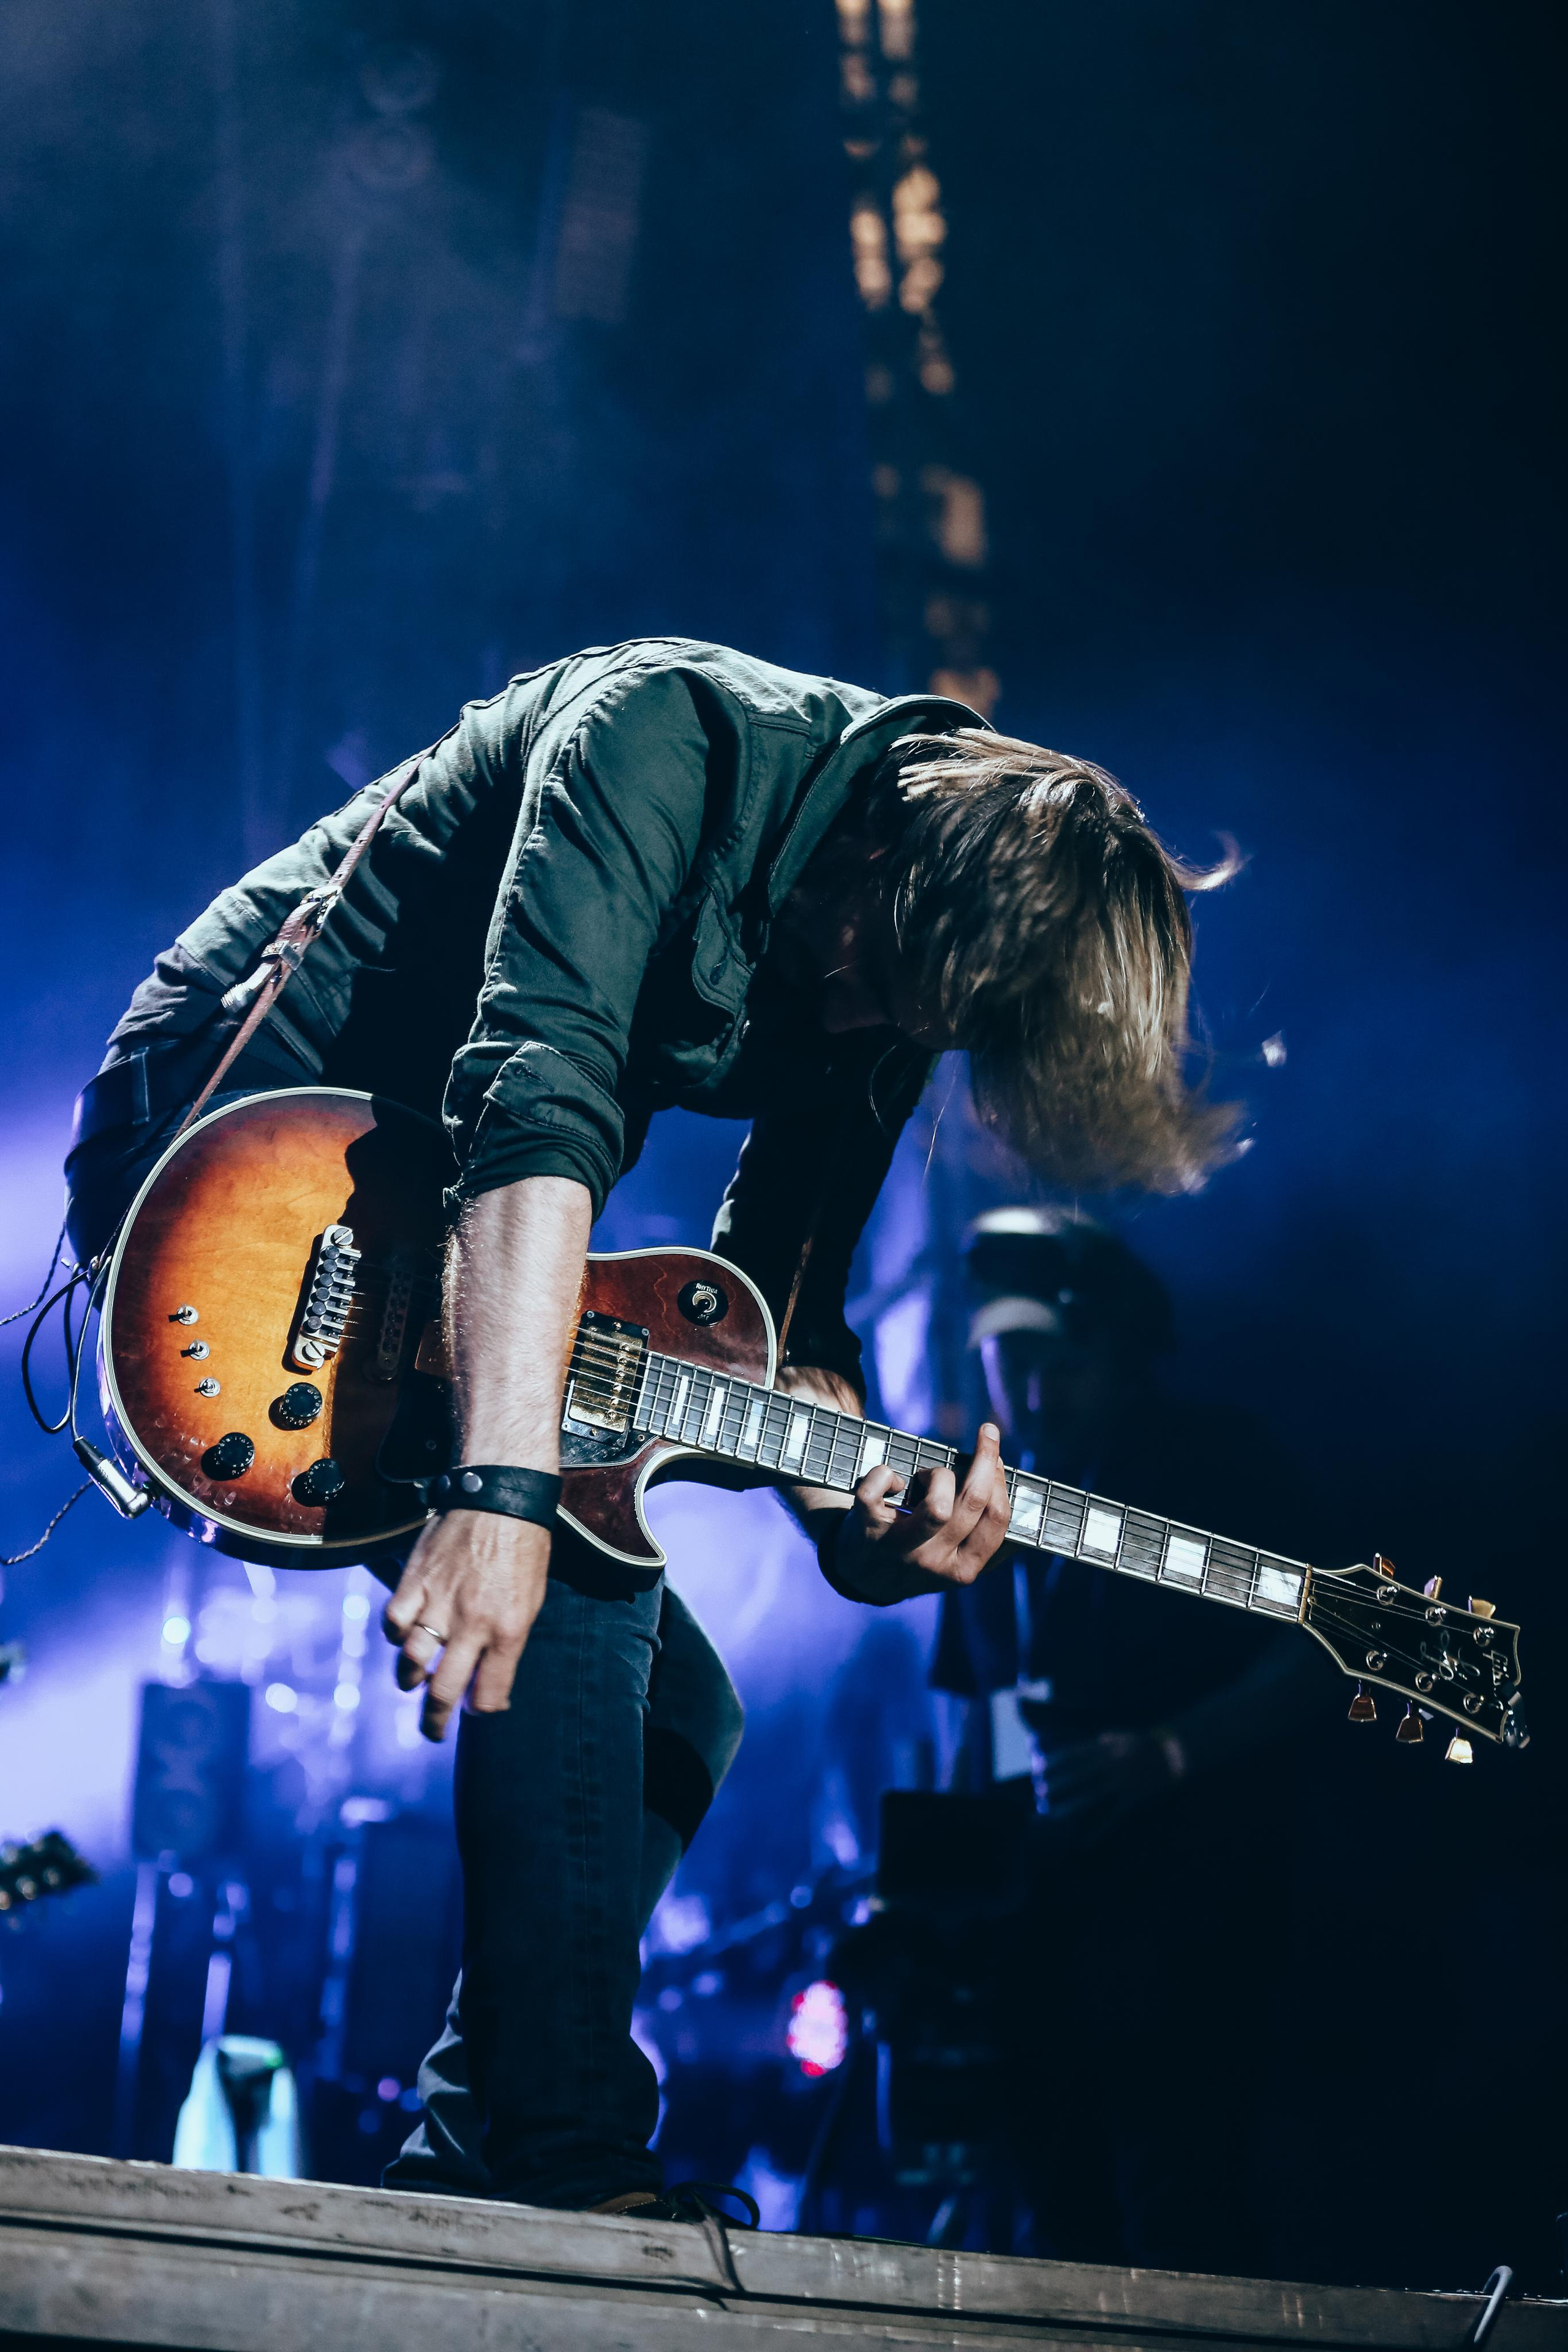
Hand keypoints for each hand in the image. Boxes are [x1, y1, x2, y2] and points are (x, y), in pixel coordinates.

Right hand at [381, 1511, 550, 1741]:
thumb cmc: (523, 1547)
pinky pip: (393, 1623)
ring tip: (415, 1681)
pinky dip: (396, 1634)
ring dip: (410, 1679)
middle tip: (433, 1730)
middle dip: (435, 1721)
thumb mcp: (532, 1600)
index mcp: (508, 1631)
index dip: (481, 1710)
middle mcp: (471, 1624)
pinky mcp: (415, 1581)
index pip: (487, 1697)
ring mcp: (439, 1603)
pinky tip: (405, 1633)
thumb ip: (509, 1643)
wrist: (499, 1495)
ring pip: (410, 1662)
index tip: (476, 1709)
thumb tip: (487, 1679)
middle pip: (443, 1692)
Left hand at [834, 1421, 1012, 1599]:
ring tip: (927, 1476)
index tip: (998, 1456)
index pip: (996, 1520)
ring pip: (936, 1505)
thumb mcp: (954, 1561)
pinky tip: (891, 1481)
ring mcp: (899, 1548)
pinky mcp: (866, 1530)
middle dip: (985, 1460)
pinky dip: (885, 1474)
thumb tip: (1028, 1510)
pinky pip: (877, 1491)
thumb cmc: (919, 1556)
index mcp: (962, 1569)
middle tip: (987, 1433)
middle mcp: (934, 1562)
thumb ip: (984, 1540)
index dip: (1000, 1481)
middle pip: (972, 1503)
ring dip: (937, 1475)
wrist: (864, 1579)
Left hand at [1032, 1728, 1181, 1849]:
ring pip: (1090, 1797)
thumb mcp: (1119, 1737)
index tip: (1040, 1769)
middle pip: (1077, 1776)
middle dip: (1057, 1785)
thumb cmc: (1144, 1743)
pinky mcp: (1132, 1800)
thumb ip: (1098, 1744)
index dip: (1054, 1763)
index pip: (1073, 1754)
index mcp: (1106, 1747)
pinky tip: (1085, 1841)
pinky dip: (1098, 1831)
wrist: (1173, 1753)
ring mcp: (1121, 1783)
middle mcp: (1111, 1764)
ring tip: (1052, 1813)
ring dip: (1070, 1806)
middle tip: (1039, 1793)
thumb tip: (1075, 1751)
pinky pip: (1112, 1817)